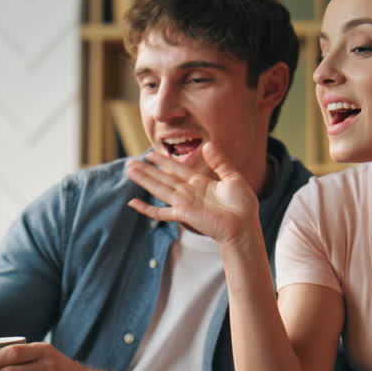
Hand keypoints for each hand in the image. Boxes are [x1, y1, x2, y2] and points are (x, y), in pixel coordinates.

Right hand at [124, 143, 259, 245]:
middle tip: (130, 162)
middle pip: (163, 177)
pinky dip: (146, 208)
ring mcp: (184, 203)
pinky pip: (160, 212)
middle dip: (147, 170)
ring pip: (158, 188)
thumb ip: (219, 161)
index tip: (150, 154)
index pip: (176, 169)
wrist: (243, 226)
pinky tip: (133, 203)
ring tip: (128, 170)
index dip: (163, 161)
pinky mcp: (182, 213)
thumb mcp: (233, 177)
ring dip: (143, 179)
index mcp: (200, 183)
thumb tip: (208, 144)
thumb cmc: (242, 206)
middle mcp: (189, 192)